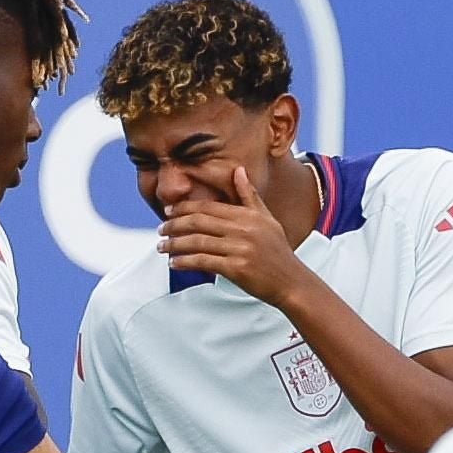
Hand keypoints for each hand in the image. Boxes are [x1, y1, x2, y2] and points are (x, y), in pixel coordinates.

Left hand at [159, 167, 313, 305]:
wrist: (291, 282)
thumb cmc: (278, 252)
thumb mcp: (267, 219)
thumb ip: (249, 196)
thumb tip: (239, 170)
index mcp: (248, 215)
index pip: (208, 207)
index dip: (184, 208)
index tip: (168, 212)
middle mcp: (243, 229)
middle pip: (198, 222)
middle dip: (174, 225)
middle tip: (161, 230)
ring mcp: (240, 249)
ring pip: (197, 242)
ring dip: (175, 244)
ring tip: (162, 247)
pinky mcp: (236, 268)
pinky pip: (203, 262)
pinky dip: (184, 262)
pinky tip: (174, 263)